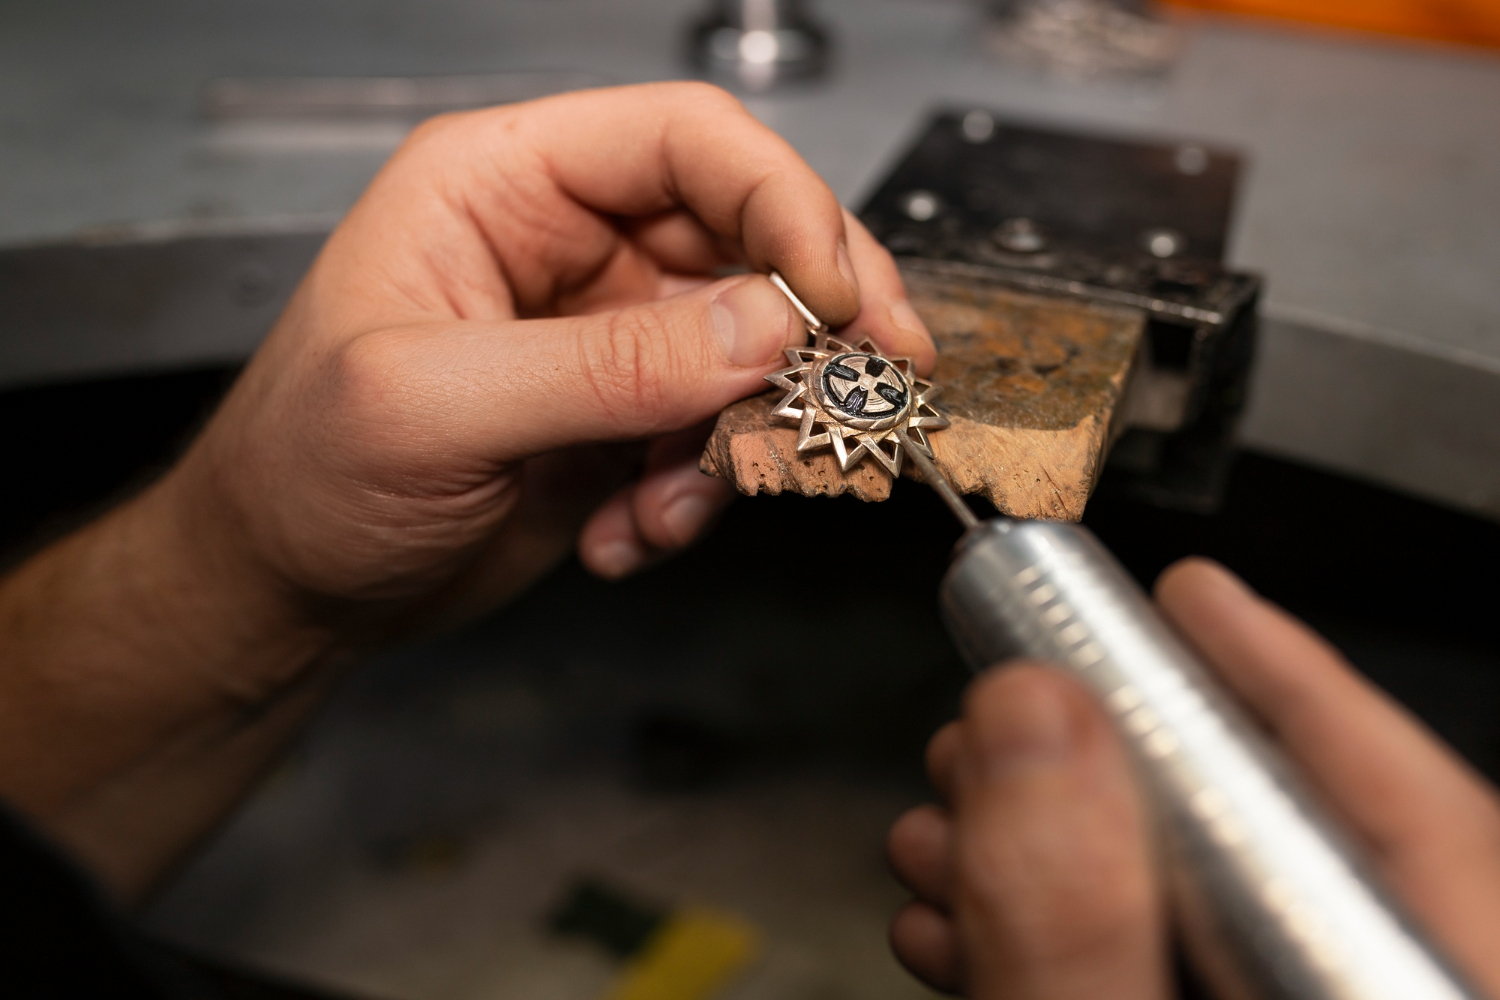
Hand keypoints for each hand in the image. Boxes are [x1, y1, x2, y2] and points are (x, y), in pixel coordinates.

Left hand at [0, 82, 932, 896]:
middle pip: (746, 237)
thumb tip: (761, 328)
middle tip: (872, 383)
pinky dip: (695, 496)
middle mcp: (566, 245)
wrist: (284, 593)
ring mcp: (604, 336)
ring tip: (666, 504)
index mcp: (503, 184)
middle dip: (812, 322)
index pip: (686, 141)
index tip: (839, 296)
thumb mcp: (434, 409)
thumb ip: (605, 366)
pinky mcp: (621, 417)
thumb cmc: (300, 475)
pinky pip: (716, 434)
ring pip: (749, 350)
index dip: (783, 203)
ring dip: (739, 438)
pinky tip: (621, 535)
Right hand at [886, 558, 1499, 997]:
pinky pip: (1154, 976)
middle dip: (1117, 756)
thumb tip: (1032, 723)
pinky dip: (1058, 938)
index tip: (1192, 593)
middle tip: (1022, 696)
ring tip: (946, 820)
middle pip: (1276, 845)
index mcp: (1413, 999)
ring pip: (1199, 914)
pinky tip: (960, 922)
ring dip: (1052, 852)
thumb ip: (1080, 930)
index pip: (1407, 811)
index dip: (1289, 676)